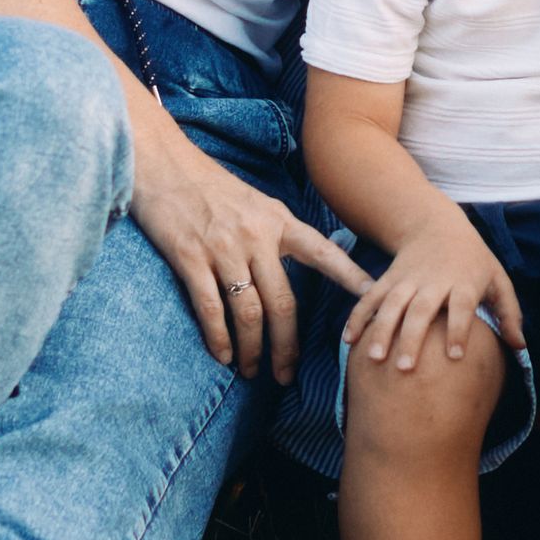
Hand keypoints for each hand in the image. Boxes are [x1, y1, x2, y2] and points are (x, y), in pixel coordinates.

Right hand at [131, 120, 367, 375]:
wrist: (164, 165)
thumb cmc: (211, 187)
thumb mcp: (257, 202)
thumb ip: (279, 233)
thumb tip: (306, 262)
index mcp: (279, 221)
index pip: (324, 254)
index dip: (351, 278)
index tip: (375, 299)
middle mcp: (257, 236)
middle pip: (283, 302)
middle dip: (288, 345)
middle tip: (286, 375)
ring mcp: (224, 247)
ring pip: (249, 312)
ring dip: (253, 349)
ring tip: (252, 371)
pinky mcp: (191, 256)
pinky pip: (211, 307)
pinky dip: (219, 337)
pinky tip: (223, 355)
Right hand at [346, 211, 524, 380]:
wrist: (437, 225)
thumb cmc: (473, 261)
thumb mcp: (497, 279)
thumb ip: (510, 313)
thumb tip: (520, 346)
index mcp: (463, 282)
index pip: (461, 307)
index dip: (459, 330)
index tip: (456, 357)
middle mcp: (434, 281)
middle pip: (421, 309)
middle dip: (412, 337)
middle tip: (405, 368)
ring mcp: (408, 280)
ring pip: (392, 304)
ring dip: (381, 330)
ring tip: (374, 357)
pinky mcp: (388, 279)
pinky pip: (371, 298)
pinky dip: (358, 317)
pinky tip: (348, 340)